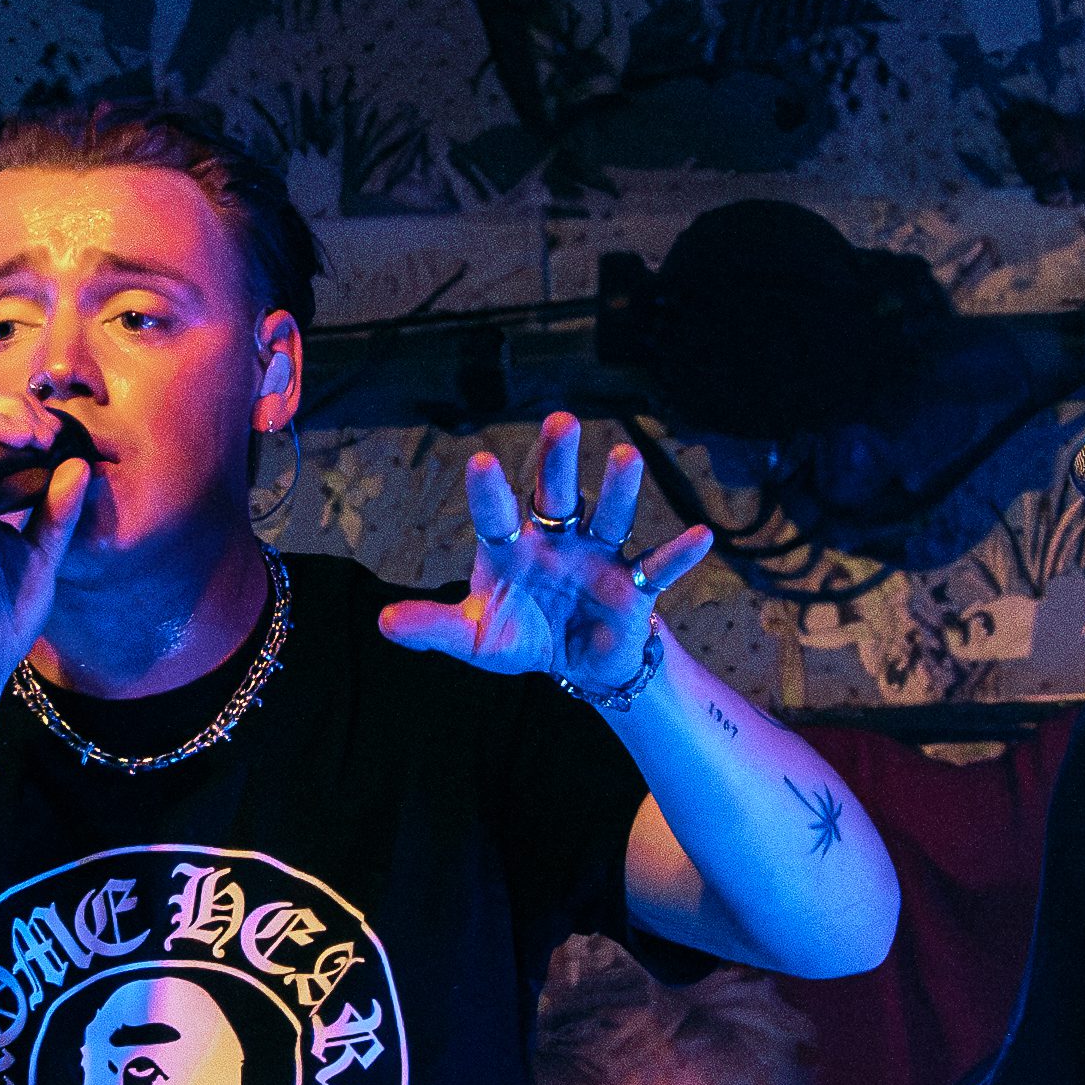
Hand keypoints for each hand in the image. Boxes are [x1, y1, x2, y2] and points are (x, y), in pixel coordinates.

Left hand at [374, 412, 711, 695]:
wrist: (576, 663)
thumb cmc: (521, 635)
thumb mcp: (473, 636)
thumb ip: (433, 627)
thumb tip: (383, 623)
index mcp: (511, 547)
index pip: (497, 513)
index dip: (489, 490)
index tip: (482, 460)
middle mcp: (556, 539)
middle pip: (555, 494)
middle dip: (557, 460)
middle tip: (562, 421)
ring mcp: (597, 557)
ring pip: (608, 516)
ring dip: (617, 489)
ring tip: (625, 456)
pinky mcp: (632, 586)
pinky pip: (656, 567)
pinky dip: (678, 552)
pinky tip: (701, 535)